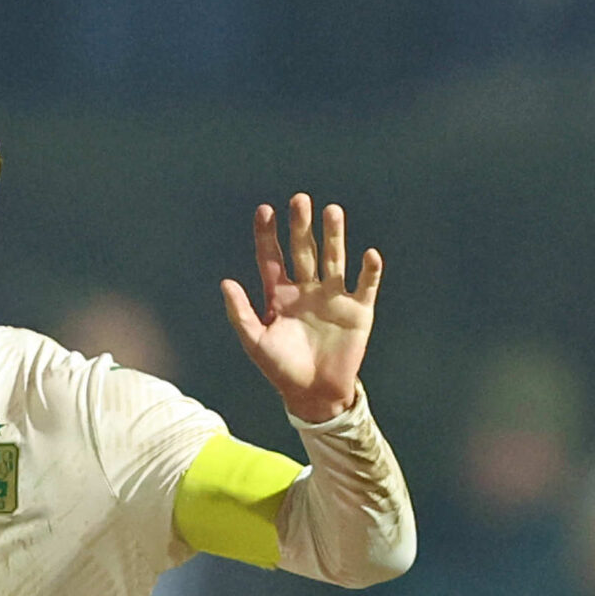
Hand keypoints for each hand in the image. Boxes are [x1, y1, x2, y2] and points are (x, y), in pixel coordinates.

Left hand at [219, 195, 382, 425]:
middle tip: (300, 200)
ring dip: (334, 236)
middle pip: (304, 250)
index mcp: (280, 295)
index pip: (272, 258)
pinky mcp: (358, 311)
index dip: (268, 235)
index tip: (264, 211)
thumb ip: (240, 313)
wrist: (314, 395)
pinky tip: (368, 255)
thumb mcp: (255, 342)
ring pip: (334, 259)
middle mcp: (307, 290)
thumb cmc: (281, 370)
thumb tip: (225, 282)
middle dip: (302, 226)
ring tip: (332, 212)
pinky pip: (365, 285)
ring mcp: (333, 297)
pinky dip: (369, 271)